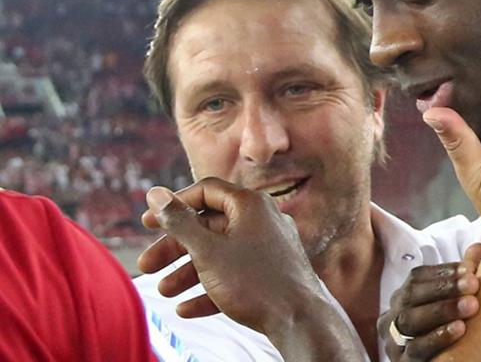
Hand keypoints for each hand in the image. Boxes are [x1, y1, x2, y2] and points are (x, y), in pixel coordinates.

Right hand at [138, 178, 320, 335]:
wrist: (300, 321)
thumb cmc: (256, 282)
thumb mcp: (207, 251)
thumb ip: (179, 222)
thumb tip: (155, 193)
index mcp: (250, 204)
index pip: (206, 191)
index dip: (174, 204)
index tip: (149, 221)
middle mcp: (264, 220)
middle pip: (210, 226)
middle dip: (175, 248)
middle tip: (147, 265)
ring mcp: (271, 246)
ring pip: (222, 253)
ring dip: (189, 272)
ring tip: (165, 291)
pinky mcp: (275, 271)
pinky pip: (238, 274)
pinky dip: (212, 288)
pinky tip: (187, 309)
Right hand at [379, 244, 480, 361]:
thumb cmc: (445, 330)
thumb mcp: (453, 302)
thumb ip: (463, 276)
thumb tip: (479, 247)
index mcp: (403, 297)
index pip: (417, 277)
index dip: (443, 272)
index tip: (469, 269)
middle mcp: (393, 316)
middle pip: (412, 296)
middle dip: (445, 288)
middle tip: (474, 284)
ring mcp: (394, 340)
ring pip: (411, 320)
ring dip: (443, 310)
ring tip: (471, 305)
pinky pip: (415, 349)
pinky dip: (437, 337)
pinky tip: (459, 329)